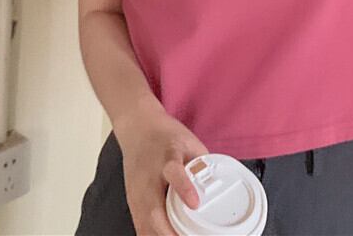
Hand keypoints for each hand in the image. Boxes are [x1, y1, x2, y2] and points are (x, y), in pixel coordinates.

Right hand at [116, 110, 209, 235]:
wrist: (138, 128)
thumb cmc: (166, 136)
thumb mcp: (190, 143)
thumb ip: (202, 167)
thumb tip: (220, 188)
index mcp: (167, 158)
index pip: (174, 173)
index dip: (184, 188)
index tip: (195, 203)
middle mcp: (149, 178)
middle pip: (154, 212)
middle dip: (171, 233)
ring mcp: (137, 194)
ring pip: (145, 226)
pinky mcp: (132, 203)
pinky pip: (141, 228)